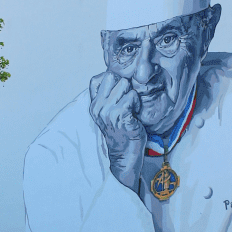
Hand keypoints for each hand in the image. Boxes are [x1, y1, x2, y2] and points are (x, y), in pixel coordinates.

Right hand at [89, 72, 145, 189]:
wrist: (124, 154)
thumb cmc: (121, 131)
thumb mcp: (108, 113)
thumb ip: (108, 97)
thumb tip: (117, 76)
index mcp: (94, 105)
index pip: (97, 79)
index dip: (111, 81)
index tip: (118, 93)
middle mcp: (98, 107)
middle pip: (112, 77)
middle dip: (123, 86)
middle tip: (127, 101)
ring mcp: (108, 112)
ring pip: (124, 84)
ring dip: (132, 95)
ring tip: (132, 108)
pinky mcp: (121, 116)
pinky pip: (132, 96)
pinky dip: (137, 103)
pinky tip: (135, 114)